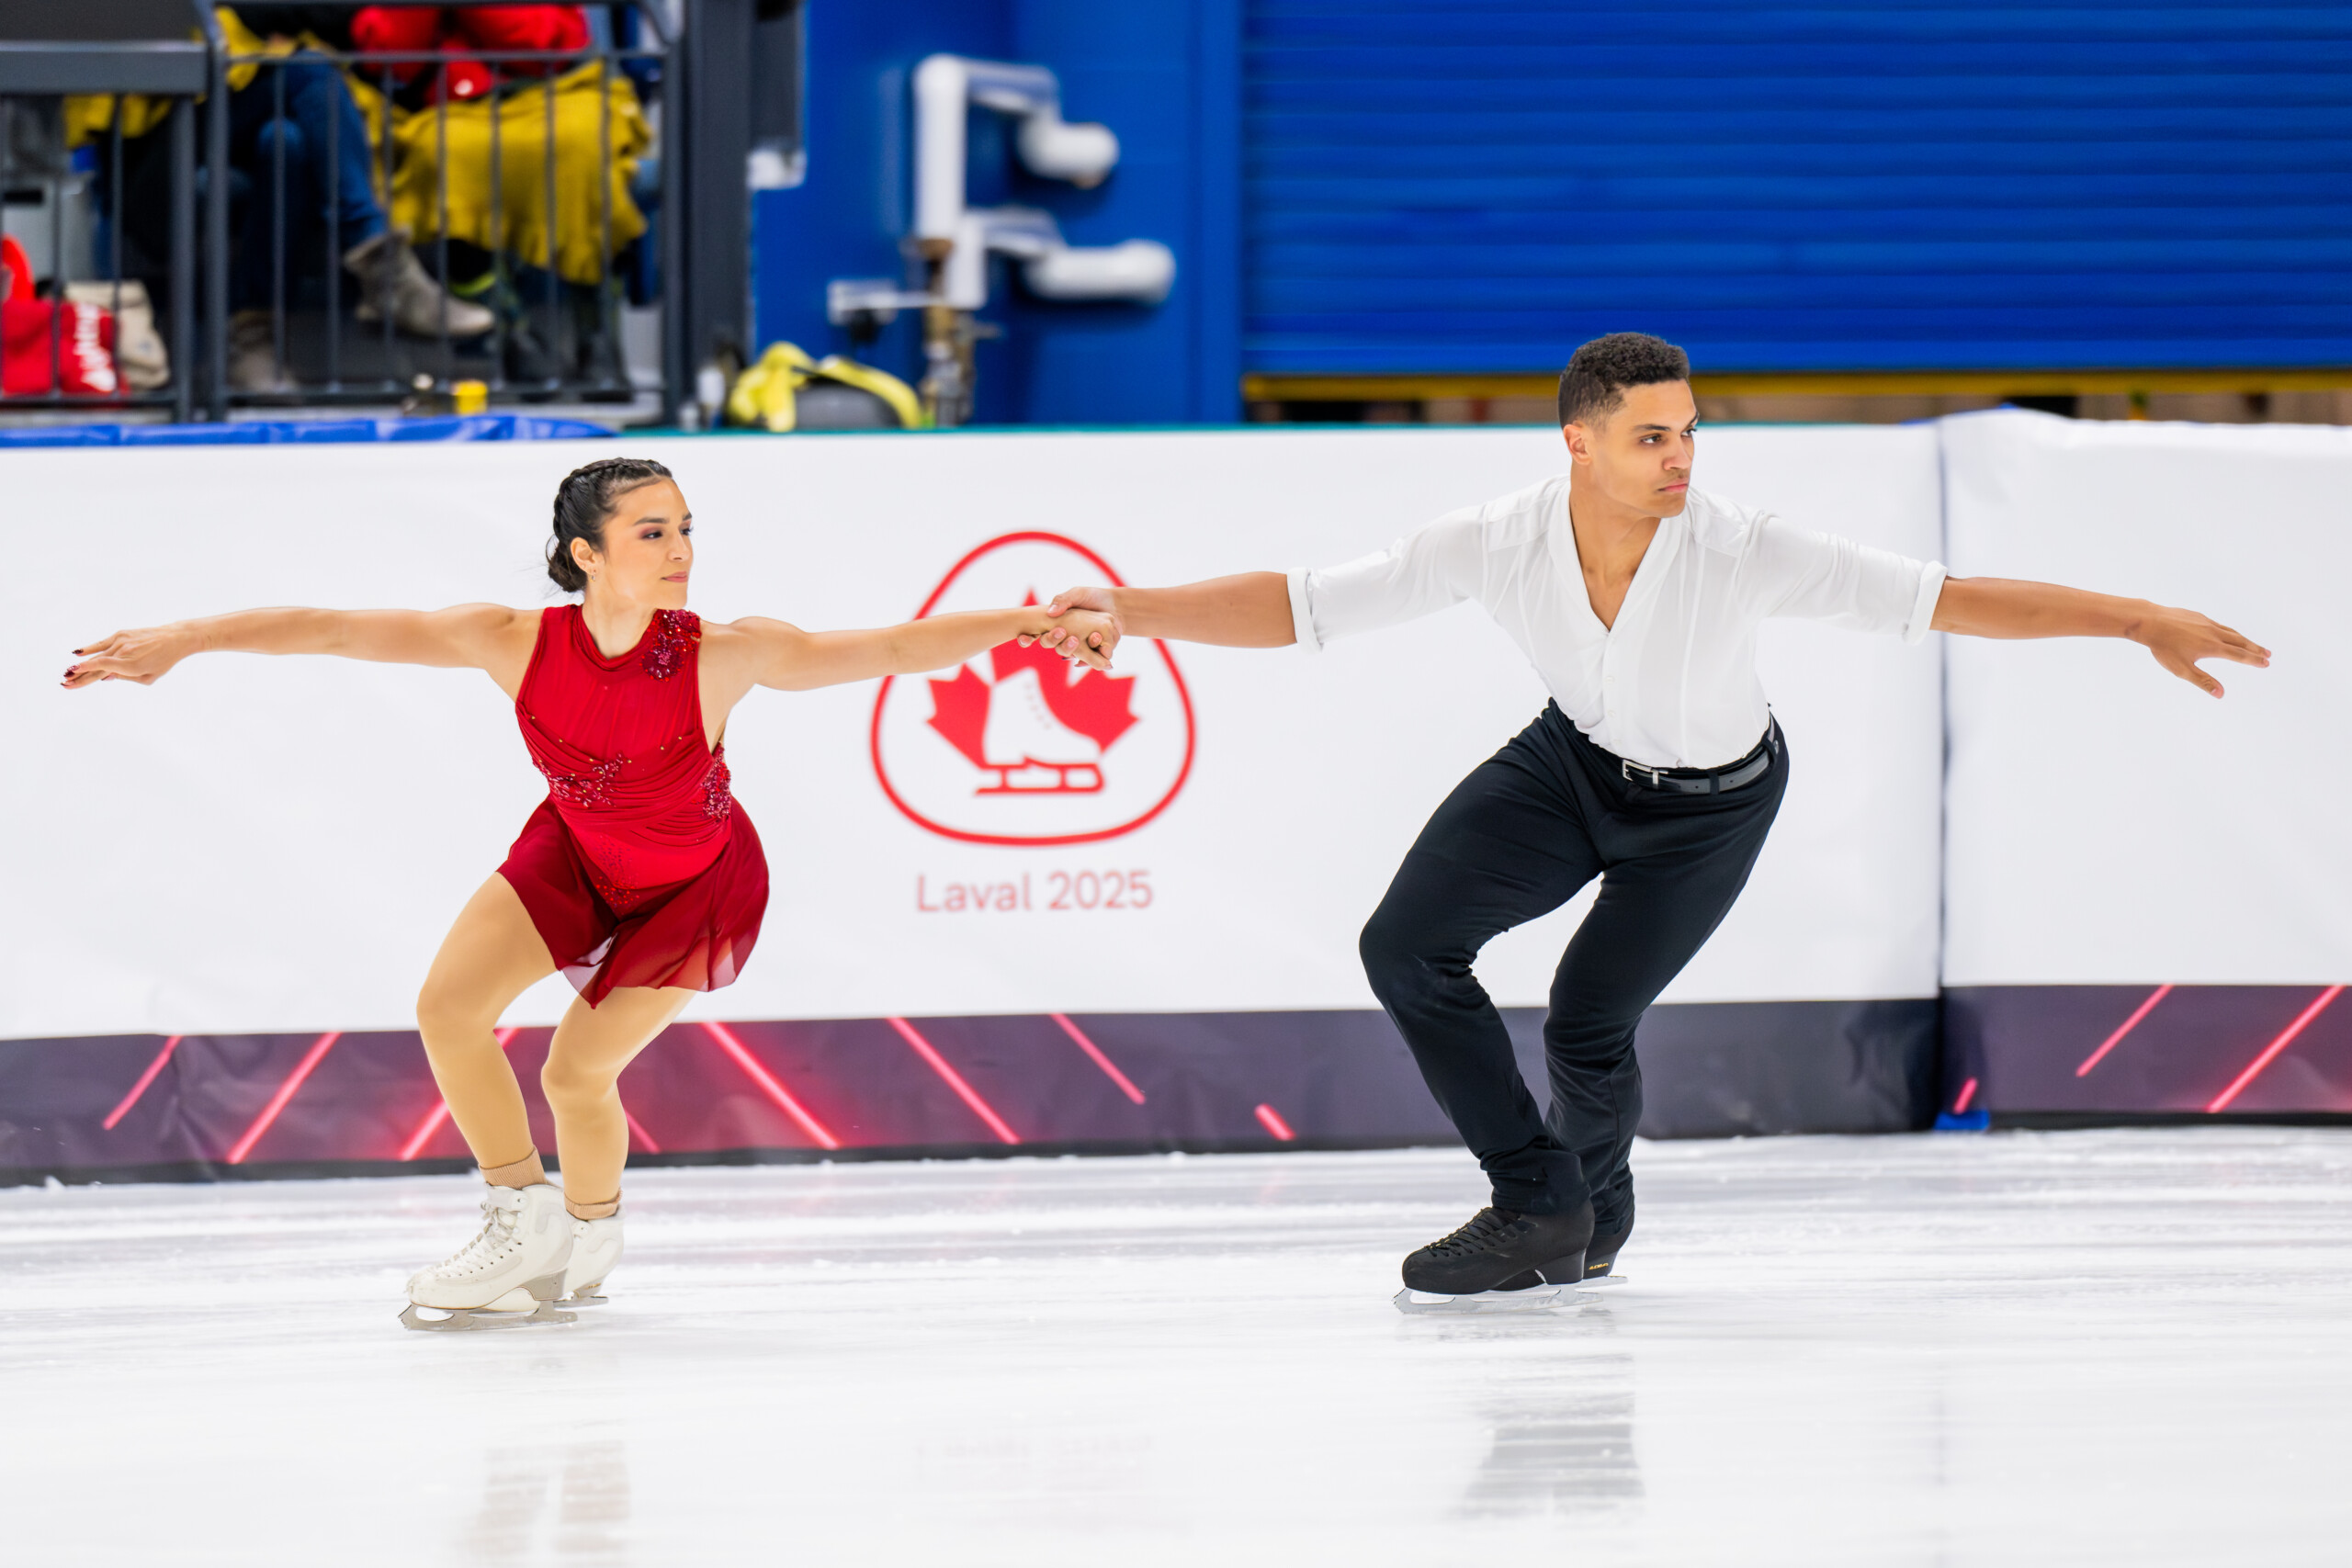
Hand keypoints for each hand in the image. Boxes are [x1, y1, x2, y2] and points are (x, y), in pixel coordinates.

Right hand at [62, 624, 195, 688]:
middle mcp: (124, 652)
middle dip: (79, 675)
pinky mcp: (121, 633)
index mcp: (132, 666)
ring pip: (97, 655)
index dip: (86, 675)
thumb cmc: (163, 661)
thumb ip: (126, 678)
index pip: (103, 670)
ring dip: (81, 664)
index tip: (71, 681)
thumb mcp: (149, 677)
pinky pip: (102, 643)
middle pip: (96, 665)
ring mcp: (121, 641)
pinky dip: (89, 648)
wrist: (175, 638)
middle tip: (64, 683)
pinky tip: (77, 653)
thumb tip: (105, 677)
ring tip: (67, 672)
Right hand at [1020, 584, 1122, 661]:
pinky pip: (1089, 660)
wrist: (1116, 606)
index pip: (1035, 634)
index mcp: (1057, 625)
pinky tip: (1085, 658)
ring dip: (1071, 650)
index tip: (1024, 638)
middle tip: (1060, 632)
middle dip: (1053, 641)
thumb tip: (1051, 612)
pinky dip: (1088, 660)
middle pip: (1052, 645)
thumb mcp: (1077, 594)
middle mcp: (1066, 638)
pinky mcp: (1096, 651)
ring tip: (1078, 639)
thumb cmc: (1093, 597)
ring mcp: (1080, 646)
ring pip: (1069, 654)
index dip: (1026, 638)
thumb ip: (1064, 600)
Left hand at [2134, 605, 2269, 697]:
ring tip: (2252, 644)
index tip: (2266, 663)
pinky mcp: (2198, 616)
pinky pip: (2218, 624)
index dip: (2254, 660)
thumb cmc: (2164, 647)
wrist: (2150, 621)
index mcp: (2212, 647)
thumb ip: (2202, 681)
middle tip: (2268, 654)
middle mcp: (2214, 633)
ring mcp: (2206, 623)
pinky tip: (2226, 633)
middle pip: (2240, 642)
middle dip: (2255, 649)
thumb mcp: (2182, 669)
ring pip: (2230, 632)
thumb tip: (2221, 694)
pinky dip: (2228, 631)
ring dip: (2244, 639)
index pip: (2239, 655)